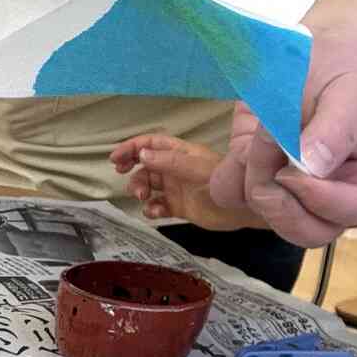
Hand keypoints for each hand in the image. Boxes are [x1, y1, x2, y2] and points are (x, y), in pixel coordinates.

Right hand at [111, 134, 253, 230]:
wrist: (241, 209)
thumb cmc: (222, 182)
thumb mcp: (195, 167)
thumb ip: (169, 161)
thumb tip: (142, 155)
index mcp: (181, 153)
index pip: (151, 145)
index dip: (132, 148)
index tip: (115, 157)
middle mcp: (176, 169)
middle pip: (145, 165)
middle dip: (132, 170)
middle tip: (123, 174)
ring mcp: (176, 188)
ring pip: (148, 186)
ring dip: (140, 190)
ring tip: (142, 197)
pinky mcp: (179, 207)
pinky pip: (157, 206)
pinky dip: (151, 209)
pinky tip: (155, 211)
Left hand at [209, 29, 356, 246]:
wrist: (315, 52)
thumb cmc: (346, 71)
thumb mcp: (352, 90)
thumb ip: (336, 128)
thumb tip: (311, 168)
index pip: (349, 212)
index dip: (320, 199)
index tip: (295, 168)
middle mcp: (330, 197)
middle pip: (305, 231)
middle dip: (281, 201)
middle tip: (271, 151)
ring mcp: (289, 191)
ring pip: (263, 213)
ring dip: (255, 174)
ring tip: (266, 129)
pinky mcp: (255, 174)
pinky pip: (231, 193)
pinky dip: (230, 171)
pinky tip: (249, 140)